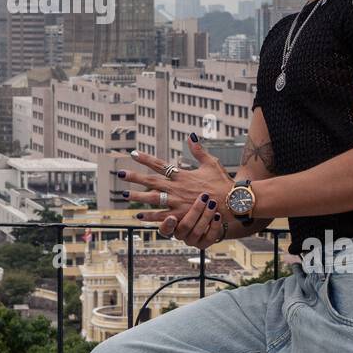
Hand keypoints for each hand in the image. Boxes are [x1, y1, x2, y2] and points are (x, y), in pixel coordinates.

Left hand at [112, 135, 232, 241]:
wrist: (232, 202)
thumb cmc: (222, 182)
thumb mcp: (211, 163)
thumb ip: (198, 150)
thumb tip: (191, 135)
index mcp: (182, 174)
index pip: (160, 165)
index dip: (146, 159)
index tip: (133, 154)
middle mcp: (177, 188)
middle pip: (151, 181)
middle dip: (135, 177)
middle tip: (120, 174)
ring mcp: (177, 202)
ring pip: (153, 199)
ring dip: (138, 197)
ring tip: (125, 195)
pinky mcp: (181, 215)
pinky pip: (162, 216)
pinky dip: (150, 216)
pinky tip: (138, 216)